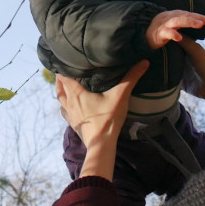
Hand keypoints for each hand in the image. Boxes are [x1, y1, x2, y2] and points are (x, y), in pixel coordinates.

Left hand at [55, 60, 149, 179]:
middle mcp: (70, 103)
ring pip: (60, 100)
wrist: (101, 144)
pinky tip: (68, 106)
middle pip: (60, 88)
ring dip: (61, 92)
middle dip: (60, 79)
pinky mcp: (73, 125)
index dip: (61, 69)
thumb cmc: (108, 118)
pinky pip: (64, 112)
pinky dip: (64, 106)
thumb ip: (131, 78)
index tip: (61, 61)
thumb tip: (144, 62)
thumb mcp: (120, 96)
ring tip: (64, 86)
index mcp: (77, 94)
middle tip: (62, 71)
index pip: (64, 78)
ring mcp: (70, 115)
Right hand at [146, 10, 204, 48]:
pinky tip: (179, 37)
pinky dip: (173, 34)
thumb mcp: (173, 25)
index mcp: (174, 16)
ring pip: (177, 21)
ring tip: (199, 25)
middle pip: (185, 16)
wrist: (143, 35)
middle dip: (196, 18)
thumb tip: (199, 24)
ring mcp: (164, 25)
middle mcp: (170, 18)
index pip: (188, 15)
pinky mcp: (158, 33)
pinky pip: (166, 32)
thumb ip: (183, 23)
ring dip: (189, 22)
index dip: (199, 17)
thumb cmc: (160, 30)